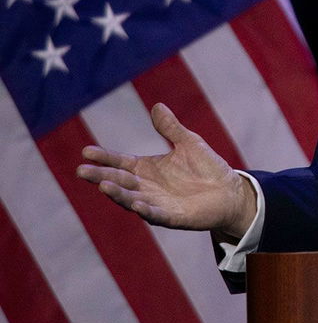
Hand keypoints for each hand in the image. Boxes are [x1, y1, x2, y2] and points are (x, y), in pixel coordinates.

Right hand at [76, 103, 257, 237]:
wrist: (230, 191)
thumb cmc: (206, 167)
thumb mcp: (188, 143)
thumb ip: (171, 128)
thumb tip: (157, 105)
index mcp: (147, 169)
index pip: (120, 162)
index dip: (104, 157)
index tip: (86, 152)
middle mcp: (147, 187)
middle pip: (120, 181)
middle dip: (101, 177)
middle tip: (82, 171)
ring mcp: (158, 203)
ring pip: (132, 199)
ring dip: (118, 194)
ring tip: (103, 185)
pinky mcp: (173, 217)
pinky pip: (157, 214)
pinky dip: (146, 210)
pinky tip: (136, 204)